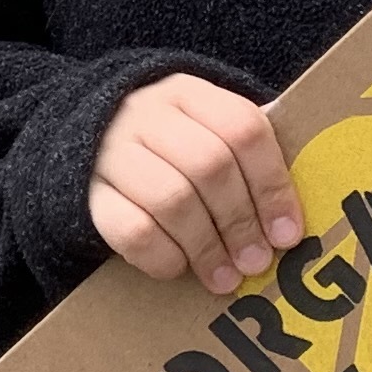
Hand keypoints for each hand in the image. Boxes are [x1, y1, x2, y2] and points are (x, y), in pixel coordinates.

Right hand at [89, 74, 306, 296]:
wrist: (83, 142)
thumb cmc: (165, 147)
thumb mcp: (202, 132)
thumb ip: (243, 161)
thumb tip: (288, 223)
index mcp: (188, 94)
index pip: (242, 128)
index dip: (272, 184)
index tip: (287, 233)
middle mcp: (146, 114)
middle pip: (209, 165)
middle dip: (240, 221)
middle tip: (257, 262)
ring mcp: (111, 151)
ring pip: (172, 199)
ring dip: (207, 247)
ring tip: (224, 278)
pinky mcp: (87, 192)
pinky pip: (132, 230)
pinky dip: (163, 256)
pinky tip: (178, 268)